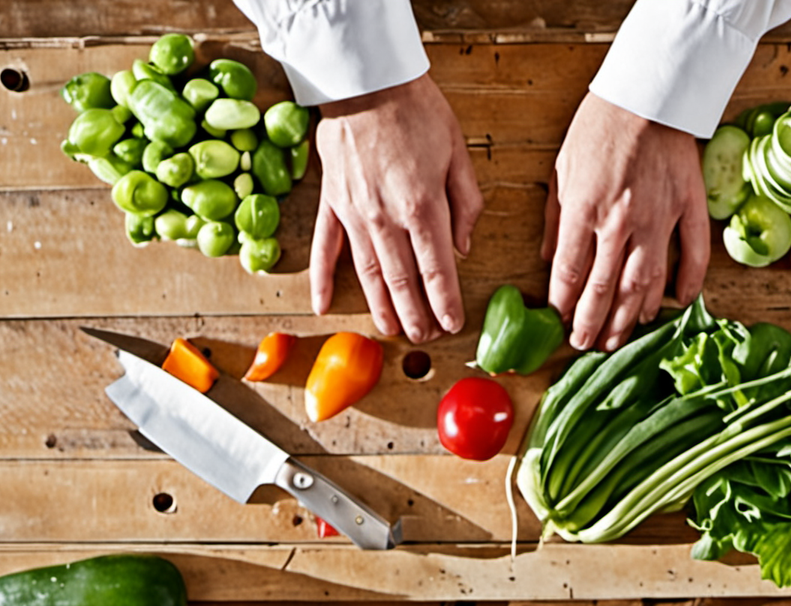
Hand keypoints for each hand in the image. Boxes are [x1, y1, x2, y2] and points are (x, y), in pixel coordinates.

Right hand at [310, 74, 483, 343]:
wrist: (366, 81)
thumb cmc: (416, 111)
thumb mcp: (457, 152)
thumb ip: (466, 204)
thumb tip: (464, 248)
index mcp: (423, 207)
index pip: (438, 270)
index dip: (446, 303)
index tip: (453, 325)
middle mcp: (387, 219)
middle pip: (404, 281)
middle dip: (416, 315)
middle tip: (426, 338)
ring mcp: (354, 215)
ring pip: (369, 274)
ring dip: (381, 307)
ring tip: (392, 331)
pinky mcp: (332, 204)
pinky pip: (325, 251)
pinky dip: (323, 281)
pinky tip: (323, 306)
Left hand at [544, 93, 710, 351]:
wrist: (649, 92)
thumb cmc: (600, 126)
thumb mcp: (561, 169)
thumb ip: (555, 219)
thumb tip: (548, 259)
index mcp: (583, 210)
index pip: (569, 273)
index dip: (562, 304)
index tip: (559, 321)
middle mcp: (620, 222)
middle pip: (604, 288)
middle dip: (592, 323)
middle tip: (586, 345)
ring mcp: (659, 218)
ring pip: (645, 283)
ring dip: (631, 317)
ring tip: (620, 339)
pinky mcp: (690, 208)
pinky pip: (693, 255)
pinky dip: (687, 284)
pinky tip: (676, 305)